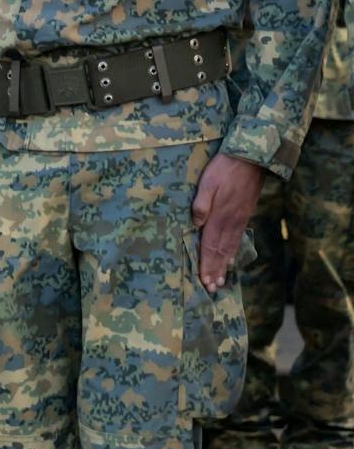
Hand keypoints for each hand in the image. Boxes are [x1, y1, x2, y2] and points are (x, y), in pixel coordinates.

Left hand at [191, 152, 263, 293]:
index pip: (210, 246)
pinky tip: (231, 259)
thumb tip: (196, 223)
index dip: (206, 264)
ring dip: (223, 265)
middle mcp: (230, 222)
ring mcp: (239, 219)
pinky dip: (233, 251)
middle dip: (214, 271)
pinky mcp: (244, 214)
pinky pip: (238, 238)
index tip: (203, 281)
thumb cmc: (224, 168)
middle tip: (211, 289)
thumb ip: (201, 203)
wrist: (251, 159)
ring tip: (220, 281)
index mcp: (219, 216)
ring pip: (230, 247)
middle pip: (220, 251)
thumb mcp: (208, 182)